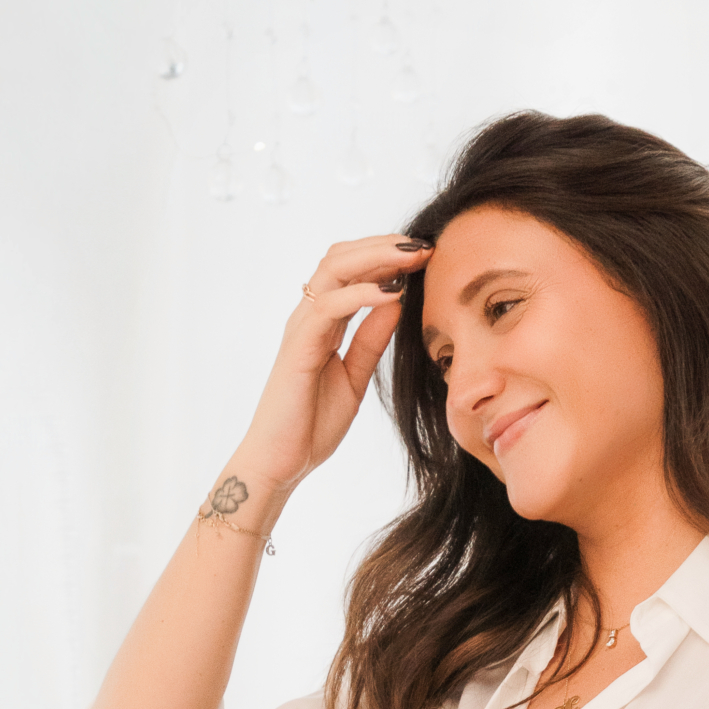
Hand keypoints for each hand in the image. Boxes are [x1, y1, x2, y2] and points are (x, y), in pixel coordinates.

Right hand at [241, 233, 433, 495]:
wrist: (283, 461)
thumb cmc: (312, 423)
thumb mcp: (355, 376)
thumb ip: (371, 340)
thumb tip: (396, 303)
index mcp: (323, 322)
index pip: (352, 270)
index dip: (386, 257)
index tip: (425, 255)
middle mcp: (310, 317)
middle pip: (341, 258)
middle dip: (385, 246)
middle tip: (424, 246)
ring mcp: (302, 328)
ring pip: (333, 270)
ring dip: (375, 259)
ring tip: (411, 257)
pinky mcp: (298, 346)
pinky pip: (328, 307)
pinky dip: (360, 294)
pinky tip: (390, 293)